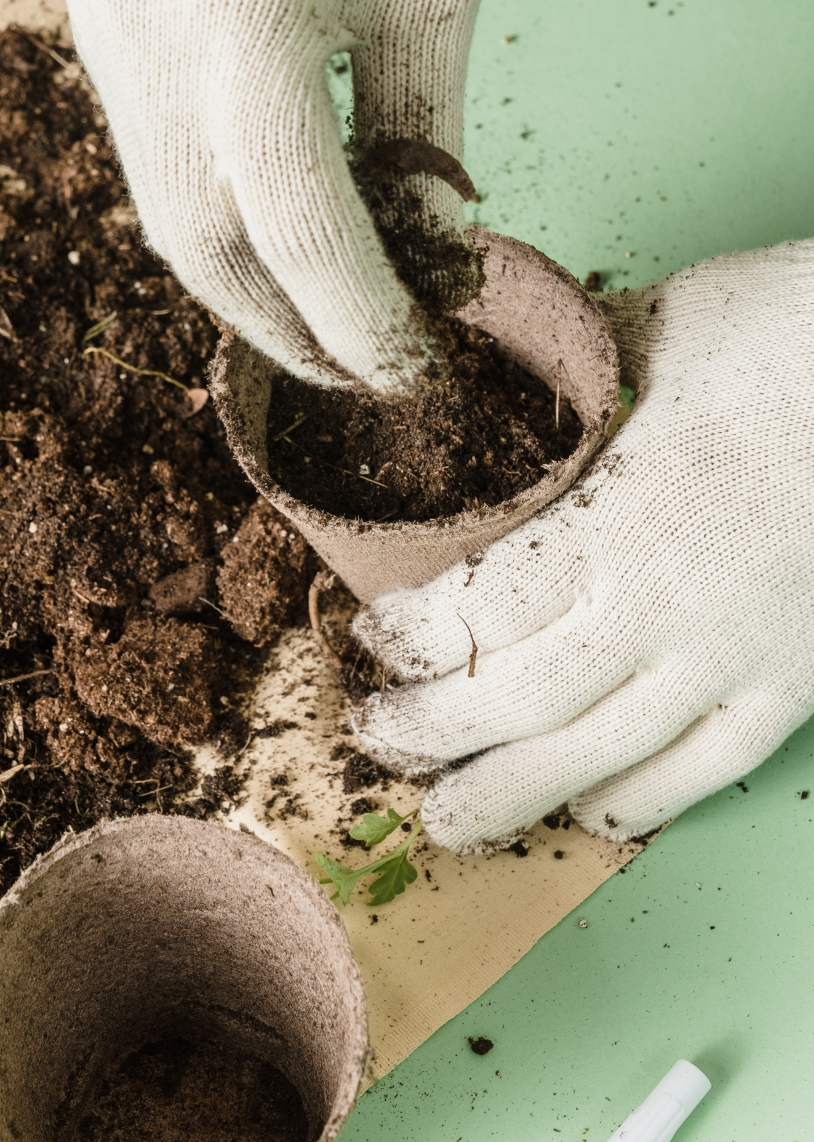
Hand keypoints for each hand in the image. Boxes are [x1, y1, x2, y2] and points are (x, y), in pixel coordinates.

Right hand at [66, 0, 478, 391]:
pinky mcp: (91, 17)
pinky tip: (271, 234)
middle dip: (289, 331)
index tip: (415, 368)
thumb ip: (424, 141)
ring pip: (163, 212)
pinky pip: (149, 153)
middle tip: (365, 371)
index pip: (300, 223)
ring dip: (245, 284)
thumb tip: (428, 269)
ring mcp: (102, 28)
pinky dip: (213, 212)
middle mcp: (146, 33)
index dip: (361, 316)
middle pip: (205, 247)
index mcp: (243, 13)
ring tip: (325, 318)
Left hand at [352, 243, 813, 847]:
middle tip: (375, 741)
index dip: (415, 641)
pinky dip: (642, 802)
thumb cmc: (808, 335)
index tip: (372, 642)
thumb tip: (502, 352)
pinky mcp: (796, 682)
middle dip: (434, 733)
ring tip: (449, 821)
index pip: (483, 610)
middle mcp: (669, 609)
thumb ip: (578, 361)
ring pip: (600, 757)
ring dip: (512, 794)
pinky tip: (593, 817)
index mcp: (622, 518)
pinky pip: (705, 769)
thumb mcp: (674, 320)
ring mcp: (737, 659)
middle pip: (520, 701)